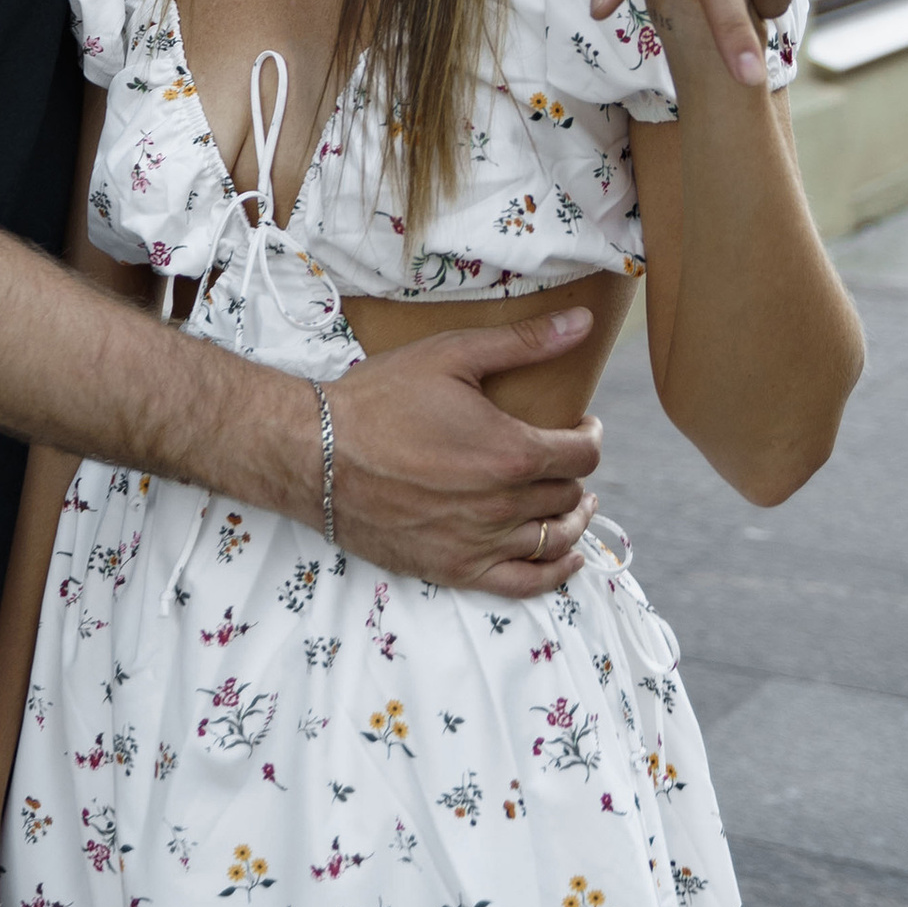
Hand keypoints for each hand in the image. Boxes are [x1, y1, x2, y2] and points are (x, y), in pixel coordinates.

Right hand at [327, 309, 599, 595]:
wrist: (317, 453)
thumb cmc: (380, 399)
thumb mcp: (451, 355)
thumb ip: (524, 342)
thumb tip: (583, 322)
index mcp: (511, 452)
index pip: (582, 454)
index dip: (590, 435)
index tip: (582, 425)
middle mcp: (503, 505)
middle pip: (567, 494)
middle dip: (572, 471)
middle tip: (562, 455)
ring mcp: (480, 544)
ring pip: (554, 539)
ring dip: (572, 519)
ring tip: (574, 503)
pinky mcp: (455, 569)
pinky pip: (525, 584)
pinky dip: (554, 573)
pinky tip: (566, 560)